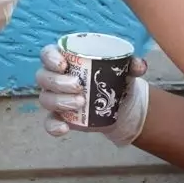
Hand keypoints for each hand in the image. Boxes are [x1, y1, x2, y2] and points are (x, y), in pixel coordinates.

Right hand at [35, 44, 149, 145]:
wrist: (119, 105)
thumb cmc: (114, 79)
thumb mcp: (124, 69)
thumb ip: (132, 64)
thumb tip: (139, 65)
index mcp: (65, 59)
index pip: (47, 54)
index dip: (50, 58)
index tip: (63, 65)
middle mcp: (54, 77)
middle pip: (43, 77)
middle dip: (58, 82)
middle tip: (79, 86)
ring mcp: (54, 98)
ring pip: (45, 99)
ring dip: (60, 101)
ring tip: (81, 103)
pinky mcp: (59, 117)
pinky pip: (49, 122)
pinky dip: (54, 126)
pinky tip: (65, 128)